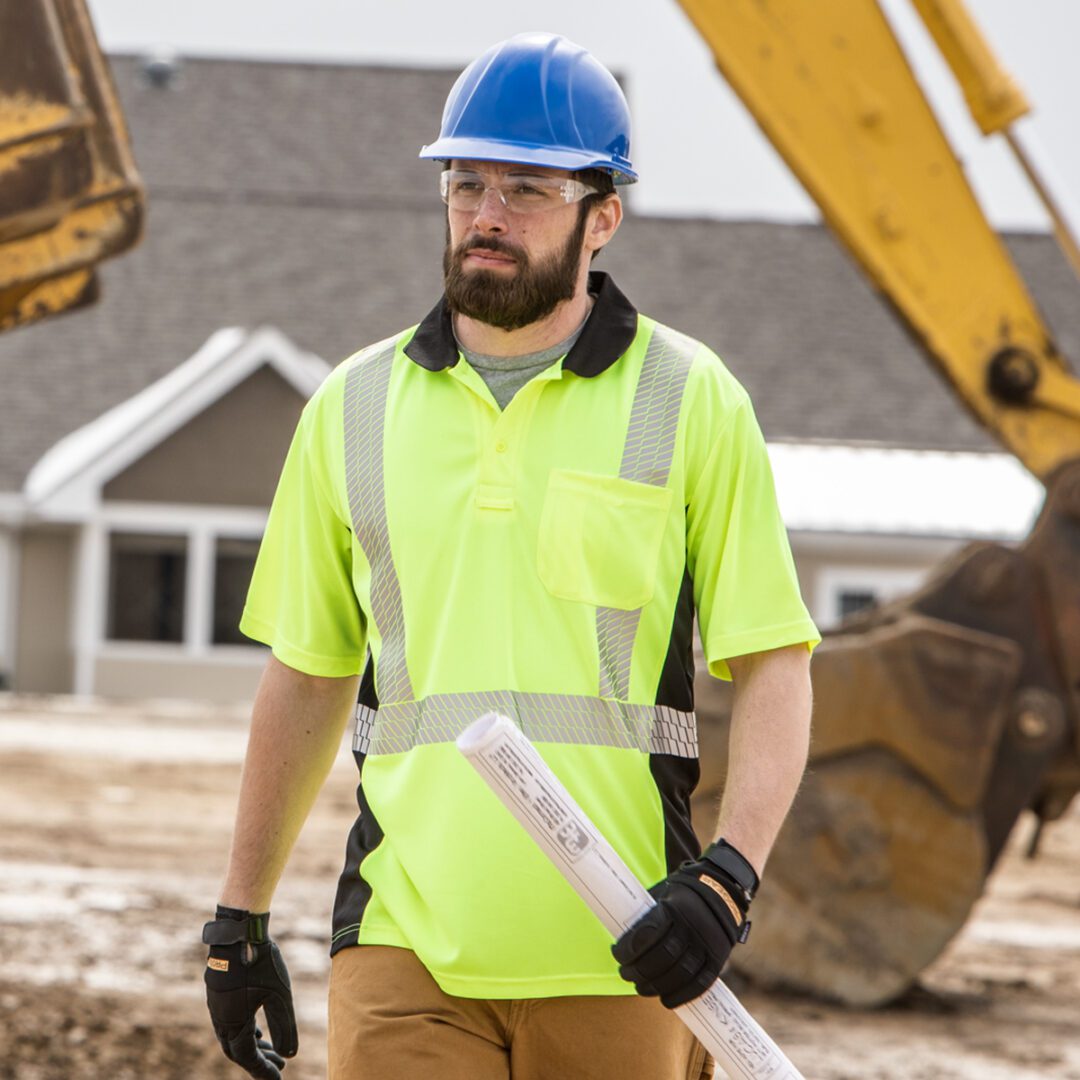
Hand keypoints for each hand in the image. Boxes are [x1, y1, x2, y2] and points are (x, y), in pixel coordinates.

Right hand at [203, 908, 298, 1078]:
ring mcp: (217, 1004)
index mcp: (232, 1024)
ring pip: (233, 1034)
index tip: (278, 1078)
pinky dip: (245, 1028)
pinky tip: (257, 1024)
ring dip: (252, 1044)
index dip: (263, 1070)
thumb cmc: (260, 963)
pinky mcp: (219, 991)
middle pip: (237, 1050)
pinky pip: (230, 1019)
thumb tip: (291, 1055)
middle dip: (258, 1060)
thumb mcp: (279, 995)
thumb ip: (284, 1026)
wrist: (239, 931)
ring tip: (271, 1048)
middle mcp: (220, 1018)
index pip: (247, 1058)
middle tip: (279, 1065)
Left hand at [612, 839, 757, 1007]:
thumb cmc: (680, 895)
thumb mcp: (661, 895)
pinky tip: (666, 1000)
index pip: (646, 935)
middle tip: (626, 974)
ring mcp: (708, 943)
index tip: (616, 954)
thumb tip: (622, 943)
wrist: (721, 890)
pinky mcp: (719, 958)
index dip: (627, 950)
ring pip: (680, 974)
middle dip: (638, 971)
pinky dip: (681, 995)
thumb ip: (646, 918)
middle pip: (662, 958)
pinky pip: (701, 983)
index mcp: (674, 908)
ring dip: (656, 986)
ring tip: (641, 987)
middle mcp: (692, 926)